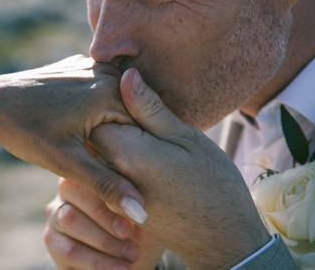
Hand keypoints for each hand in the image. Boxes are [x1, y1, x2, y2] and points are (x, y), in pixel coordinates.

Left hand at [0, 55, 146, 222]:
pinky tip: (76, 127)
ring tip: (87, 145)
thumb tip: (142, 214)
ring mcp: (89, 65)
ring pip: (114, 103)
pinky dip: (95, 109)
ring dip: (109, 125)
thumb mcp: (67, 164)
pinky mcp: (75, 66)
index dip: (137, 156)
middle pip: (130, 114)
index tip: (126, 174)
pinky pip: (97, 91)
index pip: (144, 130)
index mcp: (110, 91)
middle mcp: (104, 71)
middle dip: (122, 140)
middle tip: (100, 158)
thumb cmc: (25, 133)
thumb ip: (107, 187)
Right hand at [44, 178, 163, 269]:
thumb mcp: (147, 212)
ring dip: (103, 241)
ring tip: (131, 255)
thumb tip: (135, 199)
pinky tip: (120, 269)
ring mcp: (56, 213)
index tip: (136, 209)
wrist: (135, 257)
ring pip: (69, 219)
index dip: (111, 186)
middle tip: (129, 232)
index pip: (91, 165)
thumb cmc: (143, 225)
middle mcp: (68, 188)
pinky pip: (68, 250)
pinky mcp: (53, 241)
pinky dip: (97, 262)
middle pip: (72, 189)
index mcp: (92, 170)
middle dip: (104, 213)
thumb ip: (138, 199)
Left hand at [87, 68, 268, 268]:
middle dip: (109, 110)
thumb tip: (126, 74)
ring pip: (100, 146)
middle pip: (96, 126)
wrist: (219, 240)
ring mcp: (109, 187)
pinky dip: (118, 152)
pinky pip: (107, 165)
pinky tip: (142, 149)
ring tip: (143, 129)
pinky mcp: (114, 199)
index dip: (113, 91)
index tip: (128, 80)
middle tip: (131, 98)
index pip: (101, 106)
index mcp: (124, 150)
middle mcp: (109, 169)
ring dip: (113, 131)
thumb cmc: (212, 185)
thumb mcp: (186, 139)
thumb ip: (150, 109)